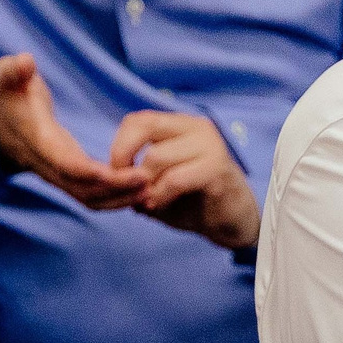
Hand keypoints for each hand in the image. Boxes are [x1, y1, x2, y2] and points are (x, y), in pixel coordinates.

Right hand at [0, 54, 147, 208]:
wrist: (2, 128)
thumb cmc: (11, 98)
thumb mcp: (7, 78)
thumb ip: (13, 70)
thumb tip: (25, 61)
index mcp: (38, 142)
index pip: (65, 164)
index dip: (90, 172)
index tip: (120, 172)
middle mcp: (49, 166)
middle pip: (83, 189)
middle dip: (115, 190)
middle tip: (149, 182)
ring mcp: (59, 176)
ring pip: (89, 199)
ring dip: (118, 199)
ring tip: (151, 190)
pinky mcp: (70, 180)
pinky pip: (92, 197)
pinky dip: (115, 198)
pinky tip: (140, 190)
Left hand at [107, 110, 260, 250]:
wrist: (232, 222)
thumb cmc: (194, 202)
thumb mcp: (159, 183)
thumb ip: (136, 174)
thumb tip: (110, 176)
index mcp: (181, 125)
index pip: (138, 120)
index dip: (119, 146)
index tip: (117, 174)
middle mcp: (196, 127)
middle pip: (144, 128)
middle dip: (124, 161)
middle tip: (126, 188)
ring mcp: (209, 145)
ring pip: (156, 156)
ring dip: (143, 185)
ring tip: (146, 203)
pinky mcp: (217, 169)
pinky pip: (175, 179)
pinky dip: (159, 195)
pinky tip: (157, 208)